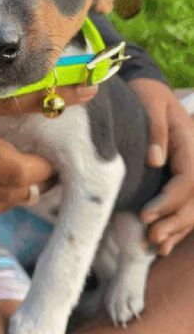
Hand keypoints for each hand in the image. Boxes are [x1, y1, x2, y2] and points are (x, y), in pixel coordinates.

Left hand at [129, 78, 193, 254]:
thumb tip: (156, 160)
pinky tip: (165, 244)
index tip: (145, 215)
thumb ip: (156, 131)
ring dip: (177, 228)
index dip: (169, 201)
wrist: (149, 87)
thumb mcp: (150, 103)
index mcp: (189, 143)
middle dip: (174, 221)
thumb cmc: (147, 93)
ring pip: (193, 206)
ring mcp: (190, 167)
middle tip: (150, 237)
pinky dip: (177, 225)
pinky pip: (186, 204)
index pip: (188, 179)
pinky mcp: (180, 174)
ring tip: (156, 246)